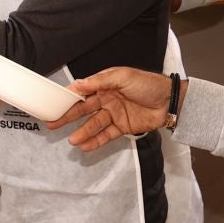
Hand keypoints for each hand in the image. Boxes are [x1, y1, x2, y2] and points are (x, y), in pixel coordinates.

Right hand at [46, 67, 173, 151]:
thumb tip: (78, 84)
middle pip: (83, 110)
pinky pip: (106, 135)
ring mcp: (114, 114)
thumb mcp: (123, 77)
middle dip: (68, 117)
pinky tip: (86, 146)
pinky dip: (96, 141)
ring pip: (94, 125)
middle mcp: (107, 99)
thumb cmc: (148, 84)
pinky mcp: (123, 127)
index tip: (54, 104)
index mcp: (105, 85)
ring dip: (83, 132)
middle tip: (52, 123)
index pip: (82, 92)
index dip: (68, 98)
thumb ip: (99, 82)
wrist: (171, 101)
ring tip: (72, 140)